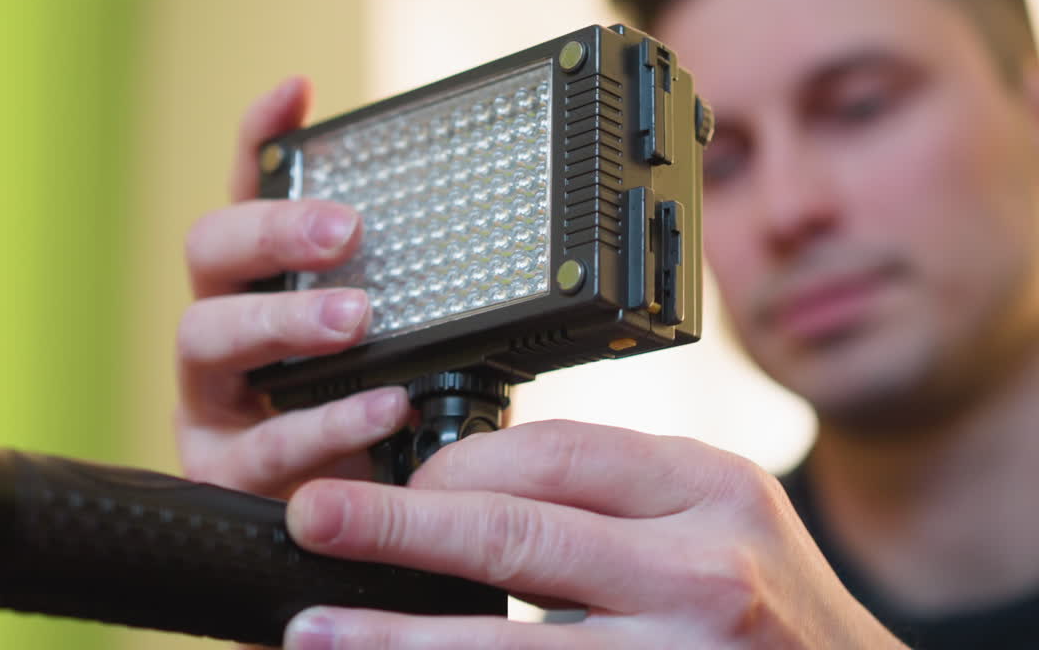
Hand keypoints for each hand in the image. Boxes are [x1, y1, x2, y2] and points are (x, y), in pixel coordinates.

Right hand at [176, 76, 411, 499]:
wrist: (362, 540)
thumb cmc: (382, 428)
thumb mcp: (408, 354)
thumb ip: (418, 300)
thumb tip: (490, 228)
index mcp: (262, 291)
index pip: (249, 197)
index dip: (261, 140)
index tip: (297, 91)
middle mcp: (224, 336)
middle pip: (208, 251)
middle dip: (272, 232)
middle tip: (345, 231)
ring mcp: (212, 404)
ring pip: (206, 338)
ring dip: (282, 320)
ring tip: (356, 319)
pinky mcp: (223, 475)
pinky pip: (260, 443)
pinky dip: (323, 422)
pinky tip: (383, 405)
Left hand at [282, 420, 906, 648]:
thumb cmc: (771, 598)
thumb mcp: (720, 510)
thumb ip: (617, 489)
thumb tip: (470, 481)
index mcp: (711, 488)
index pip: (554, 454)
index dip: (454, 467)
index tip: (394, 482)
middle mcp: (702, 572)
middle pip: (517, 537)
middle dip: (396, 530)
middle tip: (312, 519)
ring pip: (510, 648)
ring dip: (399, 639)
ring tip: (315, 632)